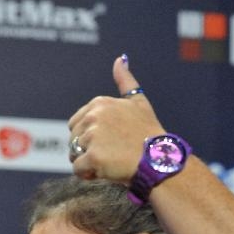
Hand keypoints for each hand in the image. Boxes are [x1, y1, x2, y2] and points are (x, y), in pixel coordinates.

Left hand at [68, 55, 166, 182]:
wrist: (159, 160)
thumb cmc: (149, 134)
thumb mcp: (139, 103)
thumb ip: (126, 81)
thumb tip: (119, 59)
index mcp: (100, 103)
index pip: (76, 124)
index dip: (90, 137)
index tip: (111, 141)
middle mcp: (94, 116)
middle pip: (73, 140)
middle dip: (87, 150)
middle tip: (112, 154)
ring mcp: (93, 136)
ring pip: (74, 155)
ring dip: (88, 163)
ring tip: (111, 162)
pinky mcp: (93, 156)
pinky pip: (78, 169)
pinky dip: (88, 174)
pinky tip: (106, 171)